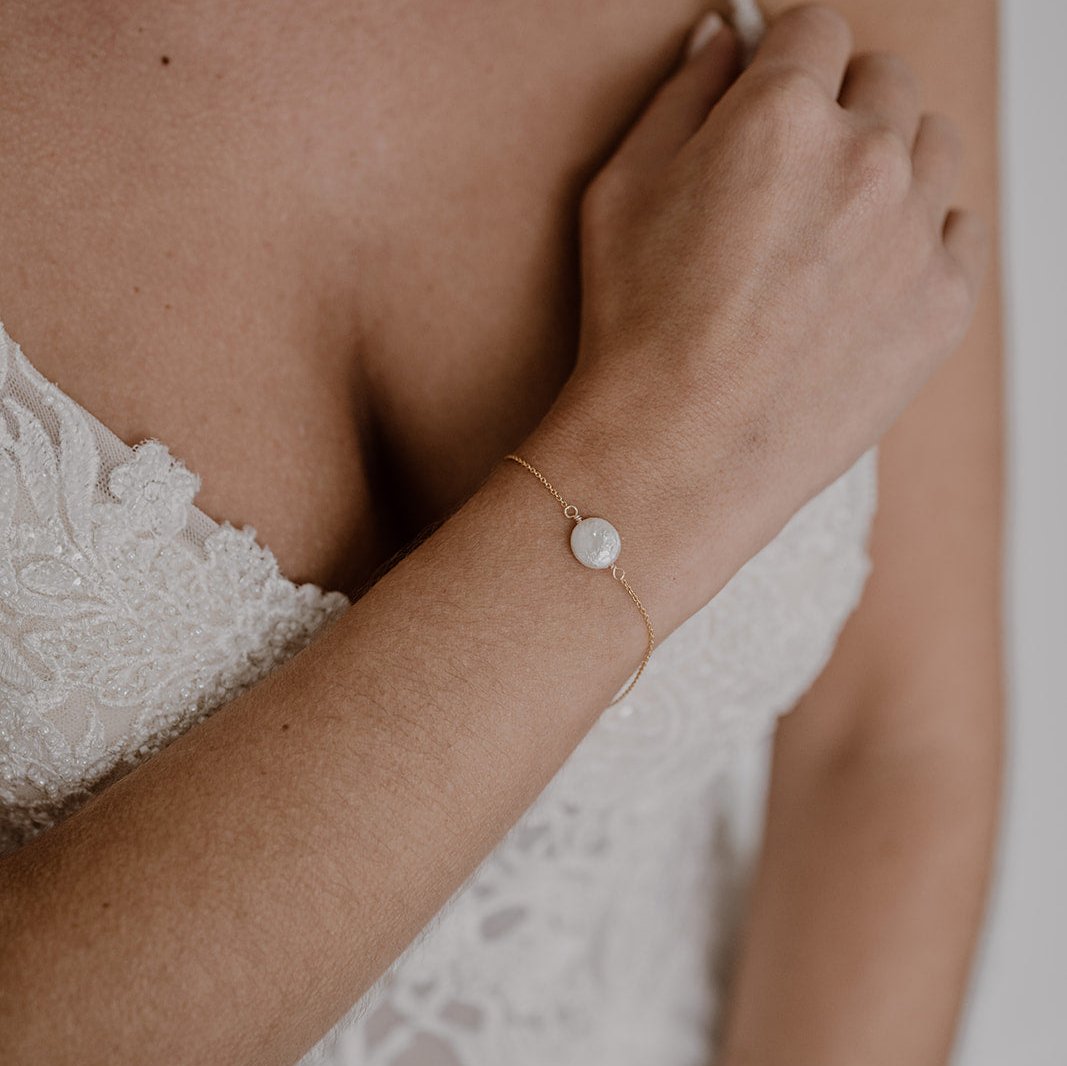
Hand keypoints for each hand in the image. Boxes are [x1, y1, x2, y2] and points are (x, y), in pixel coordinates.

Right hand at [552, 5, 986, 609]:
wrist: (678, 451)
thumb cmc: (635, 328)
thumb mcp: (620, 193)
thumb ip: (678, 98)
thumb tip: (723, 39)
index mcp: (781, 115)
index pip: (817, 29)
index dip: (790, 58)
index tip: (780, 91)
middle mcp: (865, 157)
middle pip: (885, 81)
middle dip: (843, 107)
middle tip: (798, 171)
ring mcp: (914, 233)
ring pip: (934, 148)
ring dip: (893, 163)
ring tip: (837, 225)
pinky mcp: (943, 304)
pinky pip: (962, 232)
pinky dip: (925, 237)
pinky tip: (874, 271)